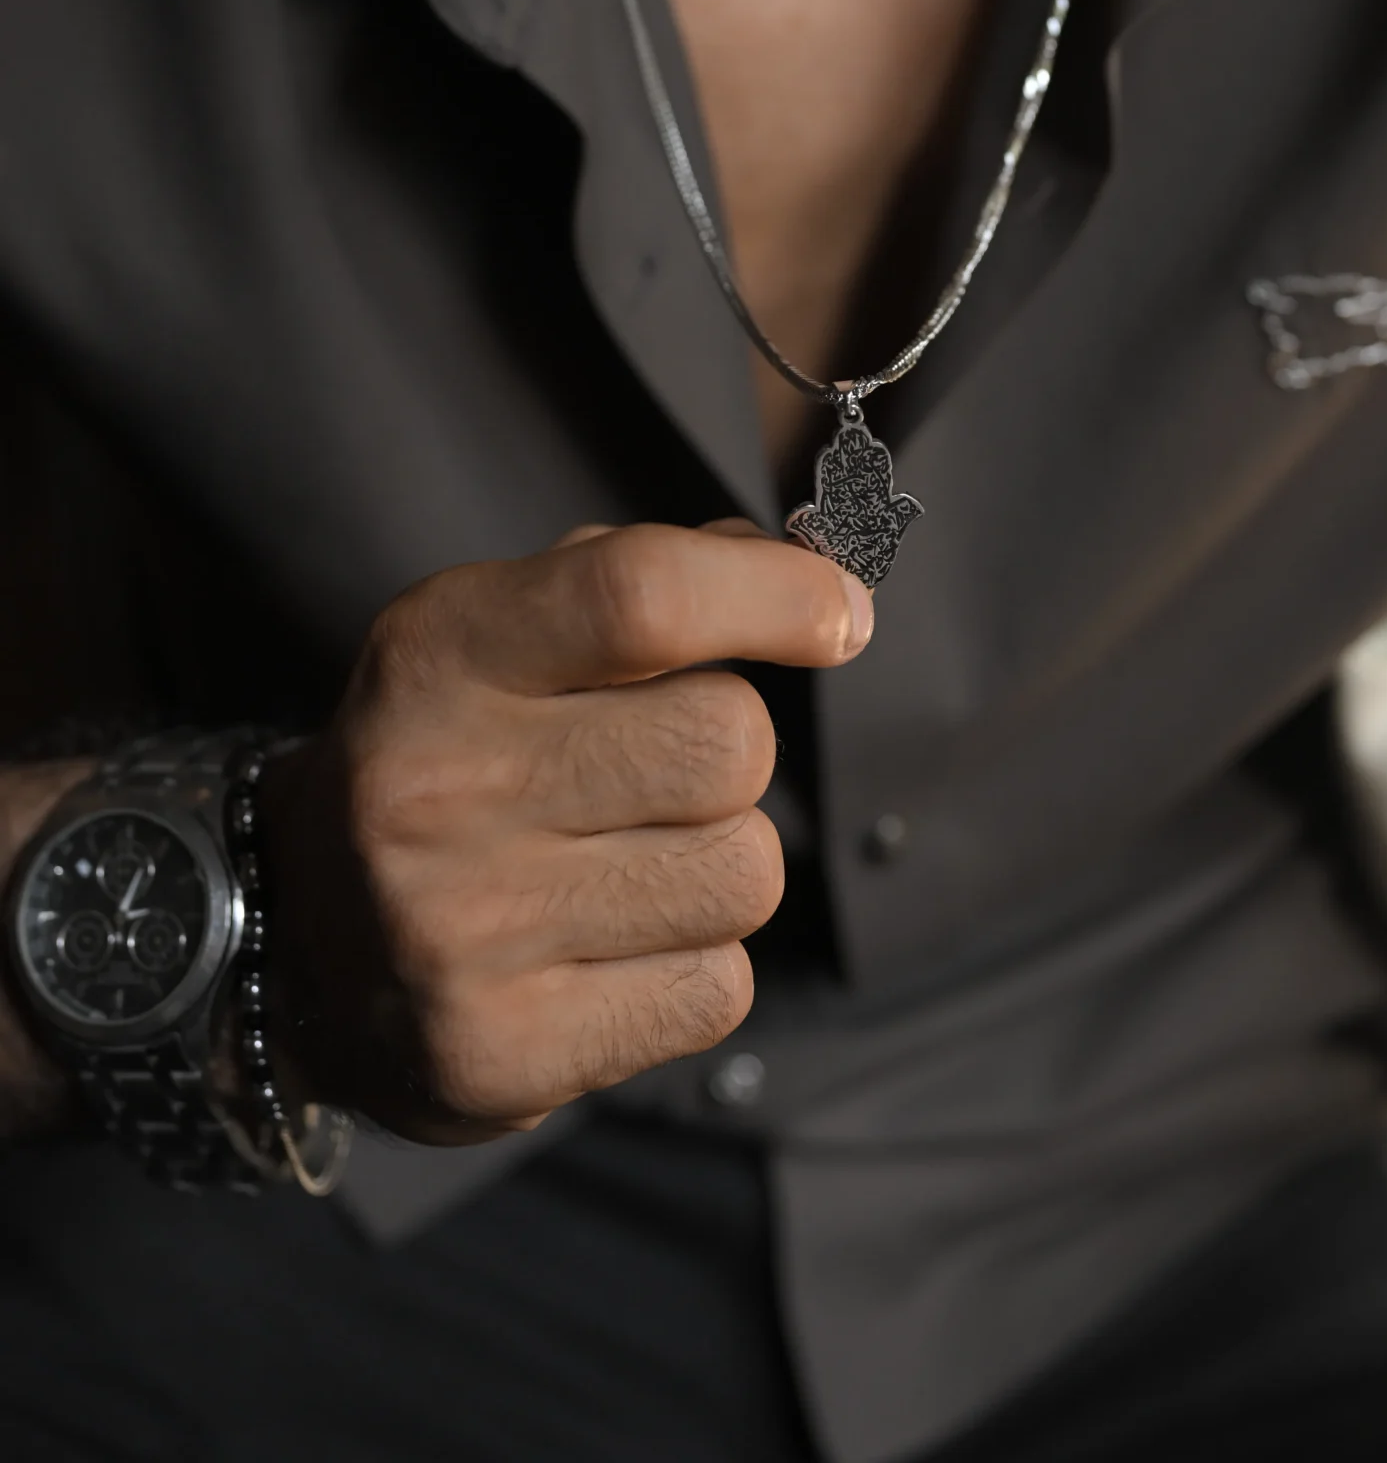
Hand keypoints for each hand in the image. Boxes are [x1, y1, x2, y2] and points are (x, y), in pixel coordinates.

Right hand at [259, 522, 871, 1144]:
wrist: (300, 940)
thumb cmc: (456, 750)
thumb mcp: (507, 631)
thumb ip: (646, 579)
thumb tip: (821, 576)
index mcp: (439, 652)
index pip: (640, 597)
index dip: (772, 594)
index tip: (838, 613)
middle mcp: (434, 787)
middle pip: (727, 745)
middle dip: (730, 751)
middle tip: (657, 772)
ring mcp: (457, 934)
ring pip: (744, 874)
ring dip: (720, 864)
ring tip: (623, 866)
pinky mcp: (498, 1058)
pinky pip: (717, 991)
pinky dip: (694, 966)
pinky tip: (604, 950)